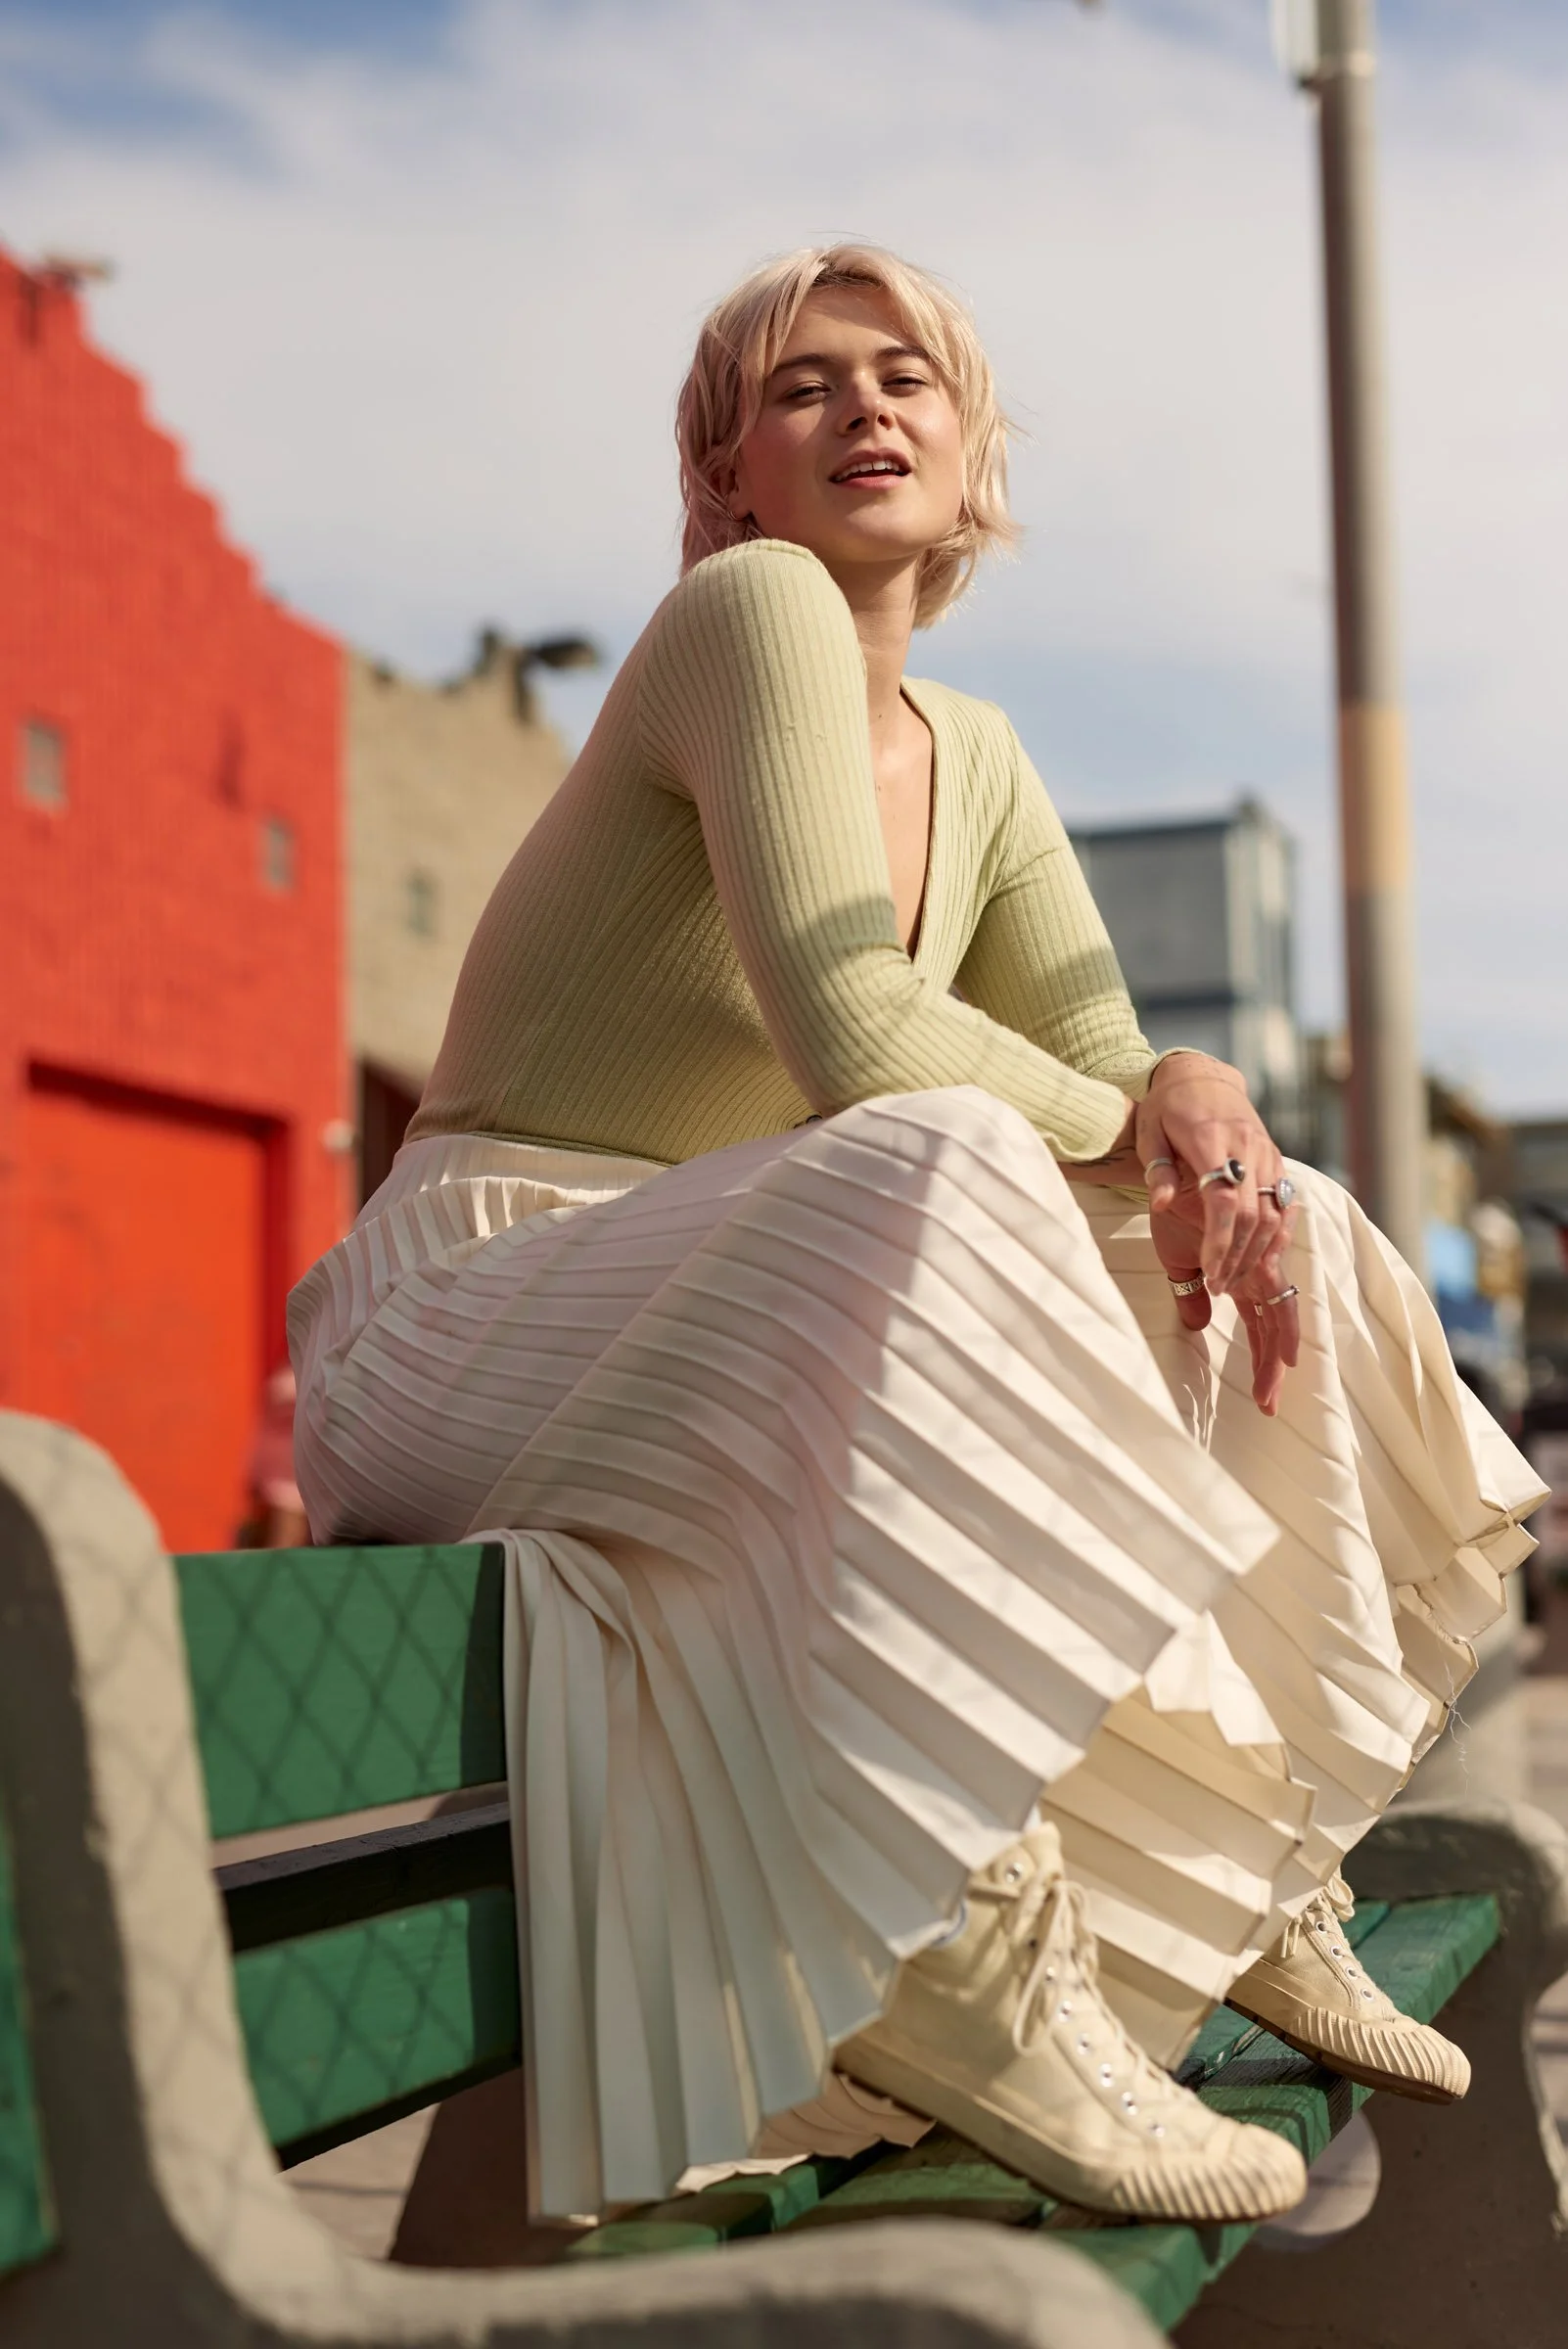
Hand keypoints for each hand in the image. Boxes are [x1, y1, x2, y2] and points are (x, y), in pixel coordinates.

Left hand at [1134, 1056, 1295, 1293]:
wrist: (1202, 1075)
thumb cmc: (1167, 1107)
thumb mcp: (1149, 1132)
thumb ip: (1157, 1170)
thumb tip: (1161, 1205)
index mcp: (1211, 1139)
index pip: (1224, 1199)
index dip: (1220, 1240)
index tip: (1209, 1272)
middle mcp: (1246, 1146)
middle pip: (1251, 1213)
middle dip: (1236, 1256)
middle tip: (1217, 1287)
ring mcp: (1266, 1153)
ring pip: (1273, 1213)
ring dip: (1256, 1252)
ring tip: (1232, 1279)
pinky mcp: (1276, 1159)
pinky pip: (1285, 1204)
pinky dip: (1277, 1235)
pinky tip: (1263, 1261)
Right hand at [1149, 1189, 1299, 1415]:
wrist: (1176, 1143)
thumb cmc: (1176, 1198)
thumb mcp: (1177, 1255)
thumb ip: (1190, 1291)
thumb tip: (1198, 1326)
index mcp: (1243, 1273)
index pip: (1261, 1323)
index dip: (1264, 1360)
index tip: (1266, 1399)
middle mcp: (1255, 1264)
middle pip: (1276, 1323)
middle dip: (1274, 1365)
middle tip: (1271, 1406)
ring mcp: (1255, 1250)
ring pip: (1277, 1307)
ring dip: (1271, 1351)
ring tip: (1268, 1388)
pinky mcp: (1248, 1233)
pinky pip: (1263, 1277)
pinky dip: (1265, 1314)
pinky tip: (1269, 1353)